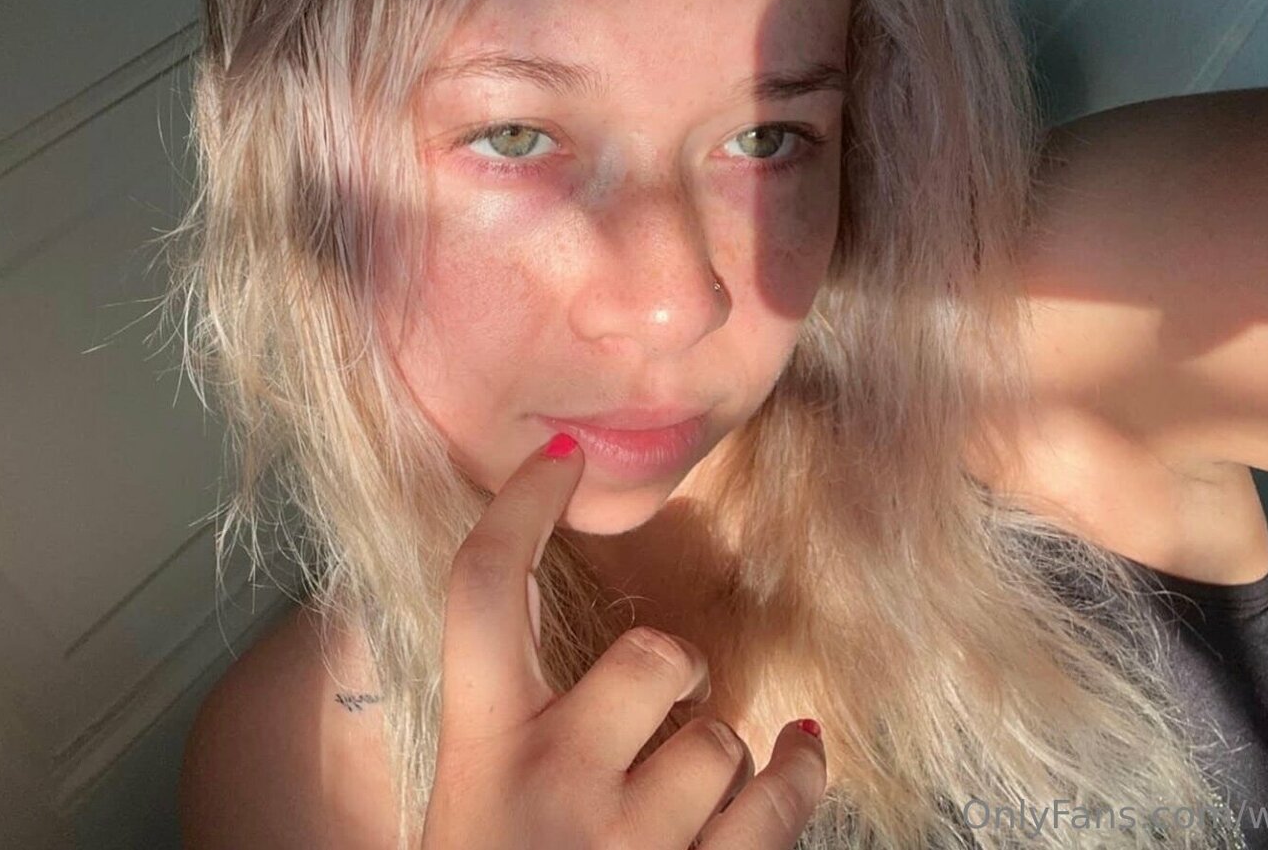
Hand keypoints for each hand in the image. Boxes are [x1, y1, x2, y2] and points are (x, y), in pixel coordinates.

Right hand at [420, 432, 827, 848]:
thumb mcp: (469, 809)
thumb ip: (504, 733)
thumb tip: (546, 640)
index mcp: (481, 756)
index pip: (484, 591)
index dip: (520, 506)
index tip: (561, 457)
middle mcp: (552, 789)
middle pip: (653, 657)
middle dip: (678, 670)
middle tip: (667, 702)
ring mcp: (628, 846)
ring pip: (722, 742)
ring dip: (722, 759)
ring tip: (693, 792)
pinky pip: (780, 804)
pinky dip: (797, 775)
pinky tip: (794, 756)